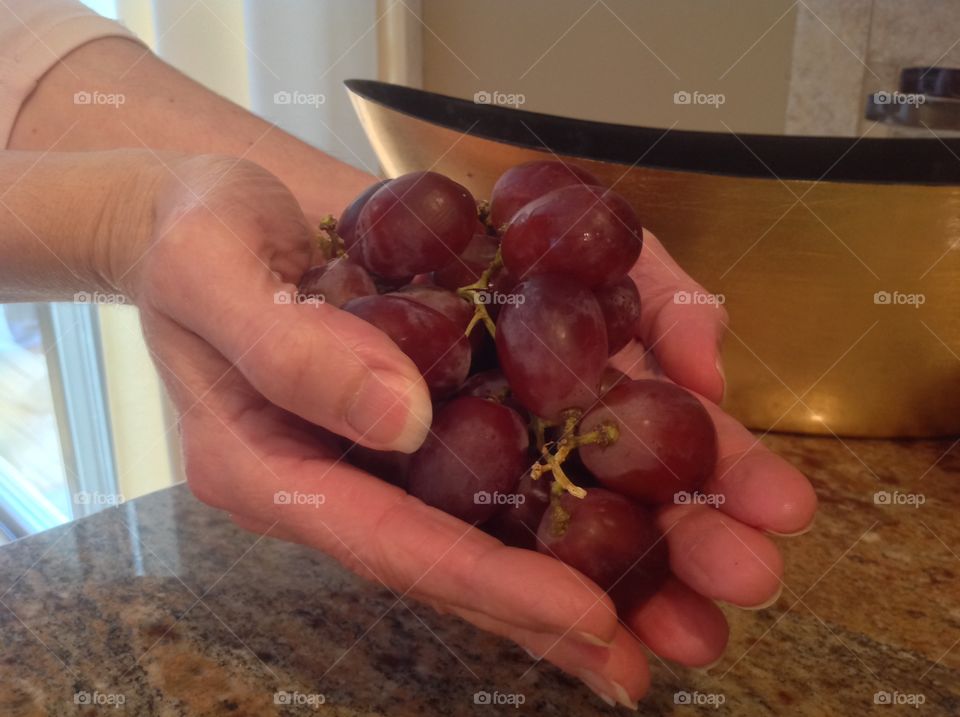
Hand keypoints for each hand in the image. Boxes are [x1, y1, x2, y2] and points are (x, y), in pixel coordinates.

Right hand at [119, 156, 814, 707]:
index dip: (502, 590)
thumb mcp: (213, 276)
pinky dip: (635, 386)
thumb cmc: (195, 234)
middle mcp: (383, 461)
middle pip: (506, 534)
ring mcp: (437, 411)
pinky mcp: (476, 358)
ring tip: (754, 533)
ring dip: (658, 499)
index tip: (597, 625)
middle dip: (619, 572)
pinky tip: (705, 392)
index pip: (407, 549)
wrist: (231, 196)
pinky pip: (559, 383)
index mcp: (299, 474)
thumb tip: (403, 418)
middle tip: (722, 606)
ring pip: (554, 468)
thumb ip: (294, 354)